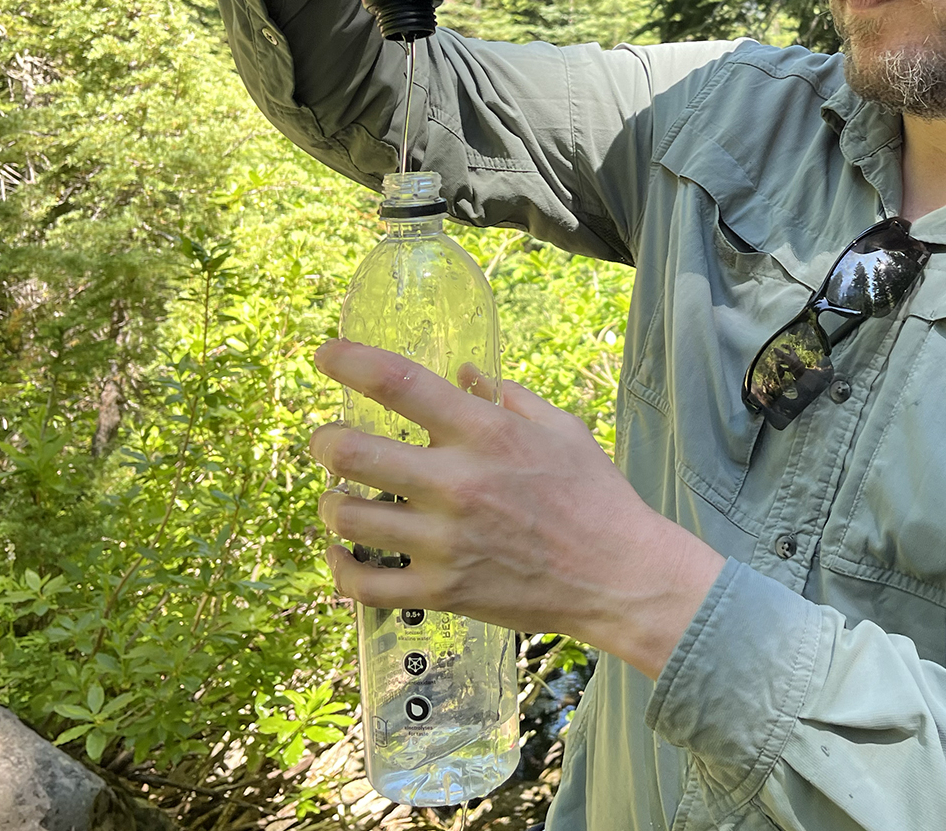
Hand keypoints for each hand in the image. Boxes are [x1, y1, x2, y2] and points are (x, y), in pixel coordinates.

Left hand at [309, 339, 726, 679]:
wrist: (620, 577)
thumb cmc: (597, 497)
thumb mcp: (562, 429)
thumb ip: (509, 396)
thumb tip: (463, 372)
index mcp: (487, 434)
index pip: (400, 383)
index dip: (350, 362)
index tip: (326, 355)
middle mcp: (457, 484)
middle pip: (351, 453)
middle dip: (324, 441)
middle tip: (327, 441)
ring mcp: (444, 542)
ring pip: (348, 517)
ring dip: (332, 502)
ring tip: (340, 497)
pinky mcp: (442, 592)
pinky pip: (363, 584)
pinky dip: (339, 567)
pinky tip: (340, 550)